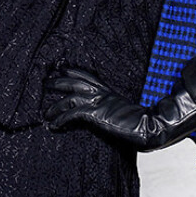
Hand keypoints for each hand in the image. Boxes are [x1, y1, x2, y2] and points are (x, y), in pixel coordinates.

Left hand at [43, 67, 195, 150]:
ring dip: (54, 106)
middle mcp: (102, 93)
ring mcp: (99, 102)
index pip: (88, 76)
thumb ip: (113, 108)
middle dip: (58, 81)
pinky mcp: (96, 114)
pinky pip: (72, 114)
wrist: (151, 128)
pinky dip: (61, 119)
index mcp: (109, 91)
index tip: (62, 68)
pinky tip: (53, 126)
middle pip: (75, 82)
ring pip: (69, 98)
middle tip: (45, 82)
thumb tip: (109, 113)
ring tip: (45, 114)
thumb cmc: (142, 123)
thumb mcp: (124, 111)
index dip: (74, 71)